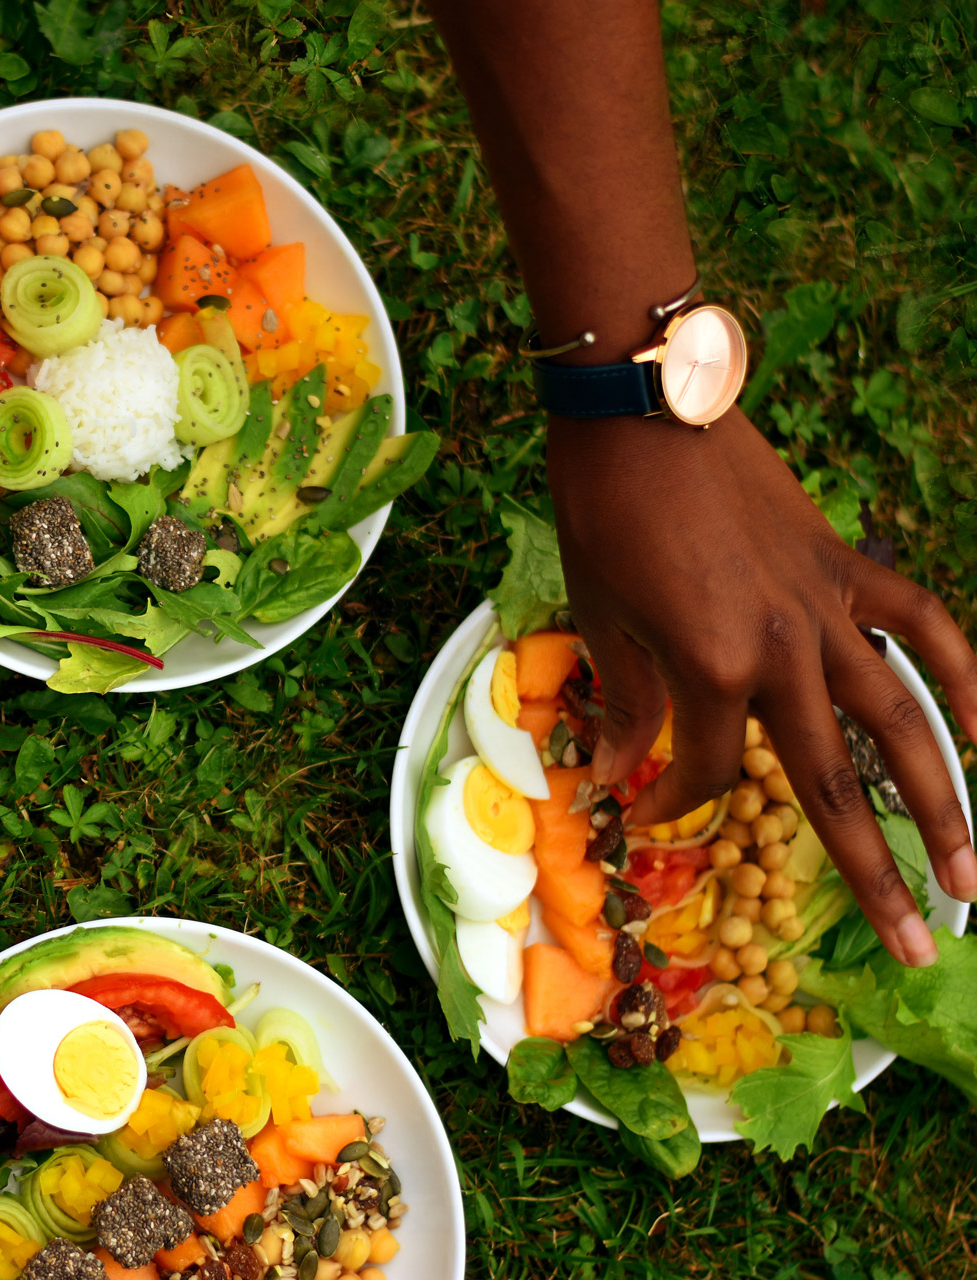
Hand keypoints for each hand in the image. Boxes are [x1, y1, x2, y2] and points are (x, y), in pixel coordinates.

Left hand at [547, 406, 976, 966]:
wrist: (642, 406)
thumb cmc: (602, 510)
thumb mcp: (598, 614)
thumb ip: (625, 700)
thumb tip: (615, 771)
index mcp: (710, 666)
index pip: (707, 773)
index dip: (670, 805)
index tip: (636, 813)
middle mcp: (784, 649)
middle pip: (836, 785)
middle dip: (873, 876)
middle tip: (920, 950)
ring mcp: (826, 607)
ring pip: (903, 724)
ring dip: (944, 805)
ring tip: (972, 877)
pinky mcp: (846, 565)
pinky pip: (923, 627)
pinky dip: (961, 675)